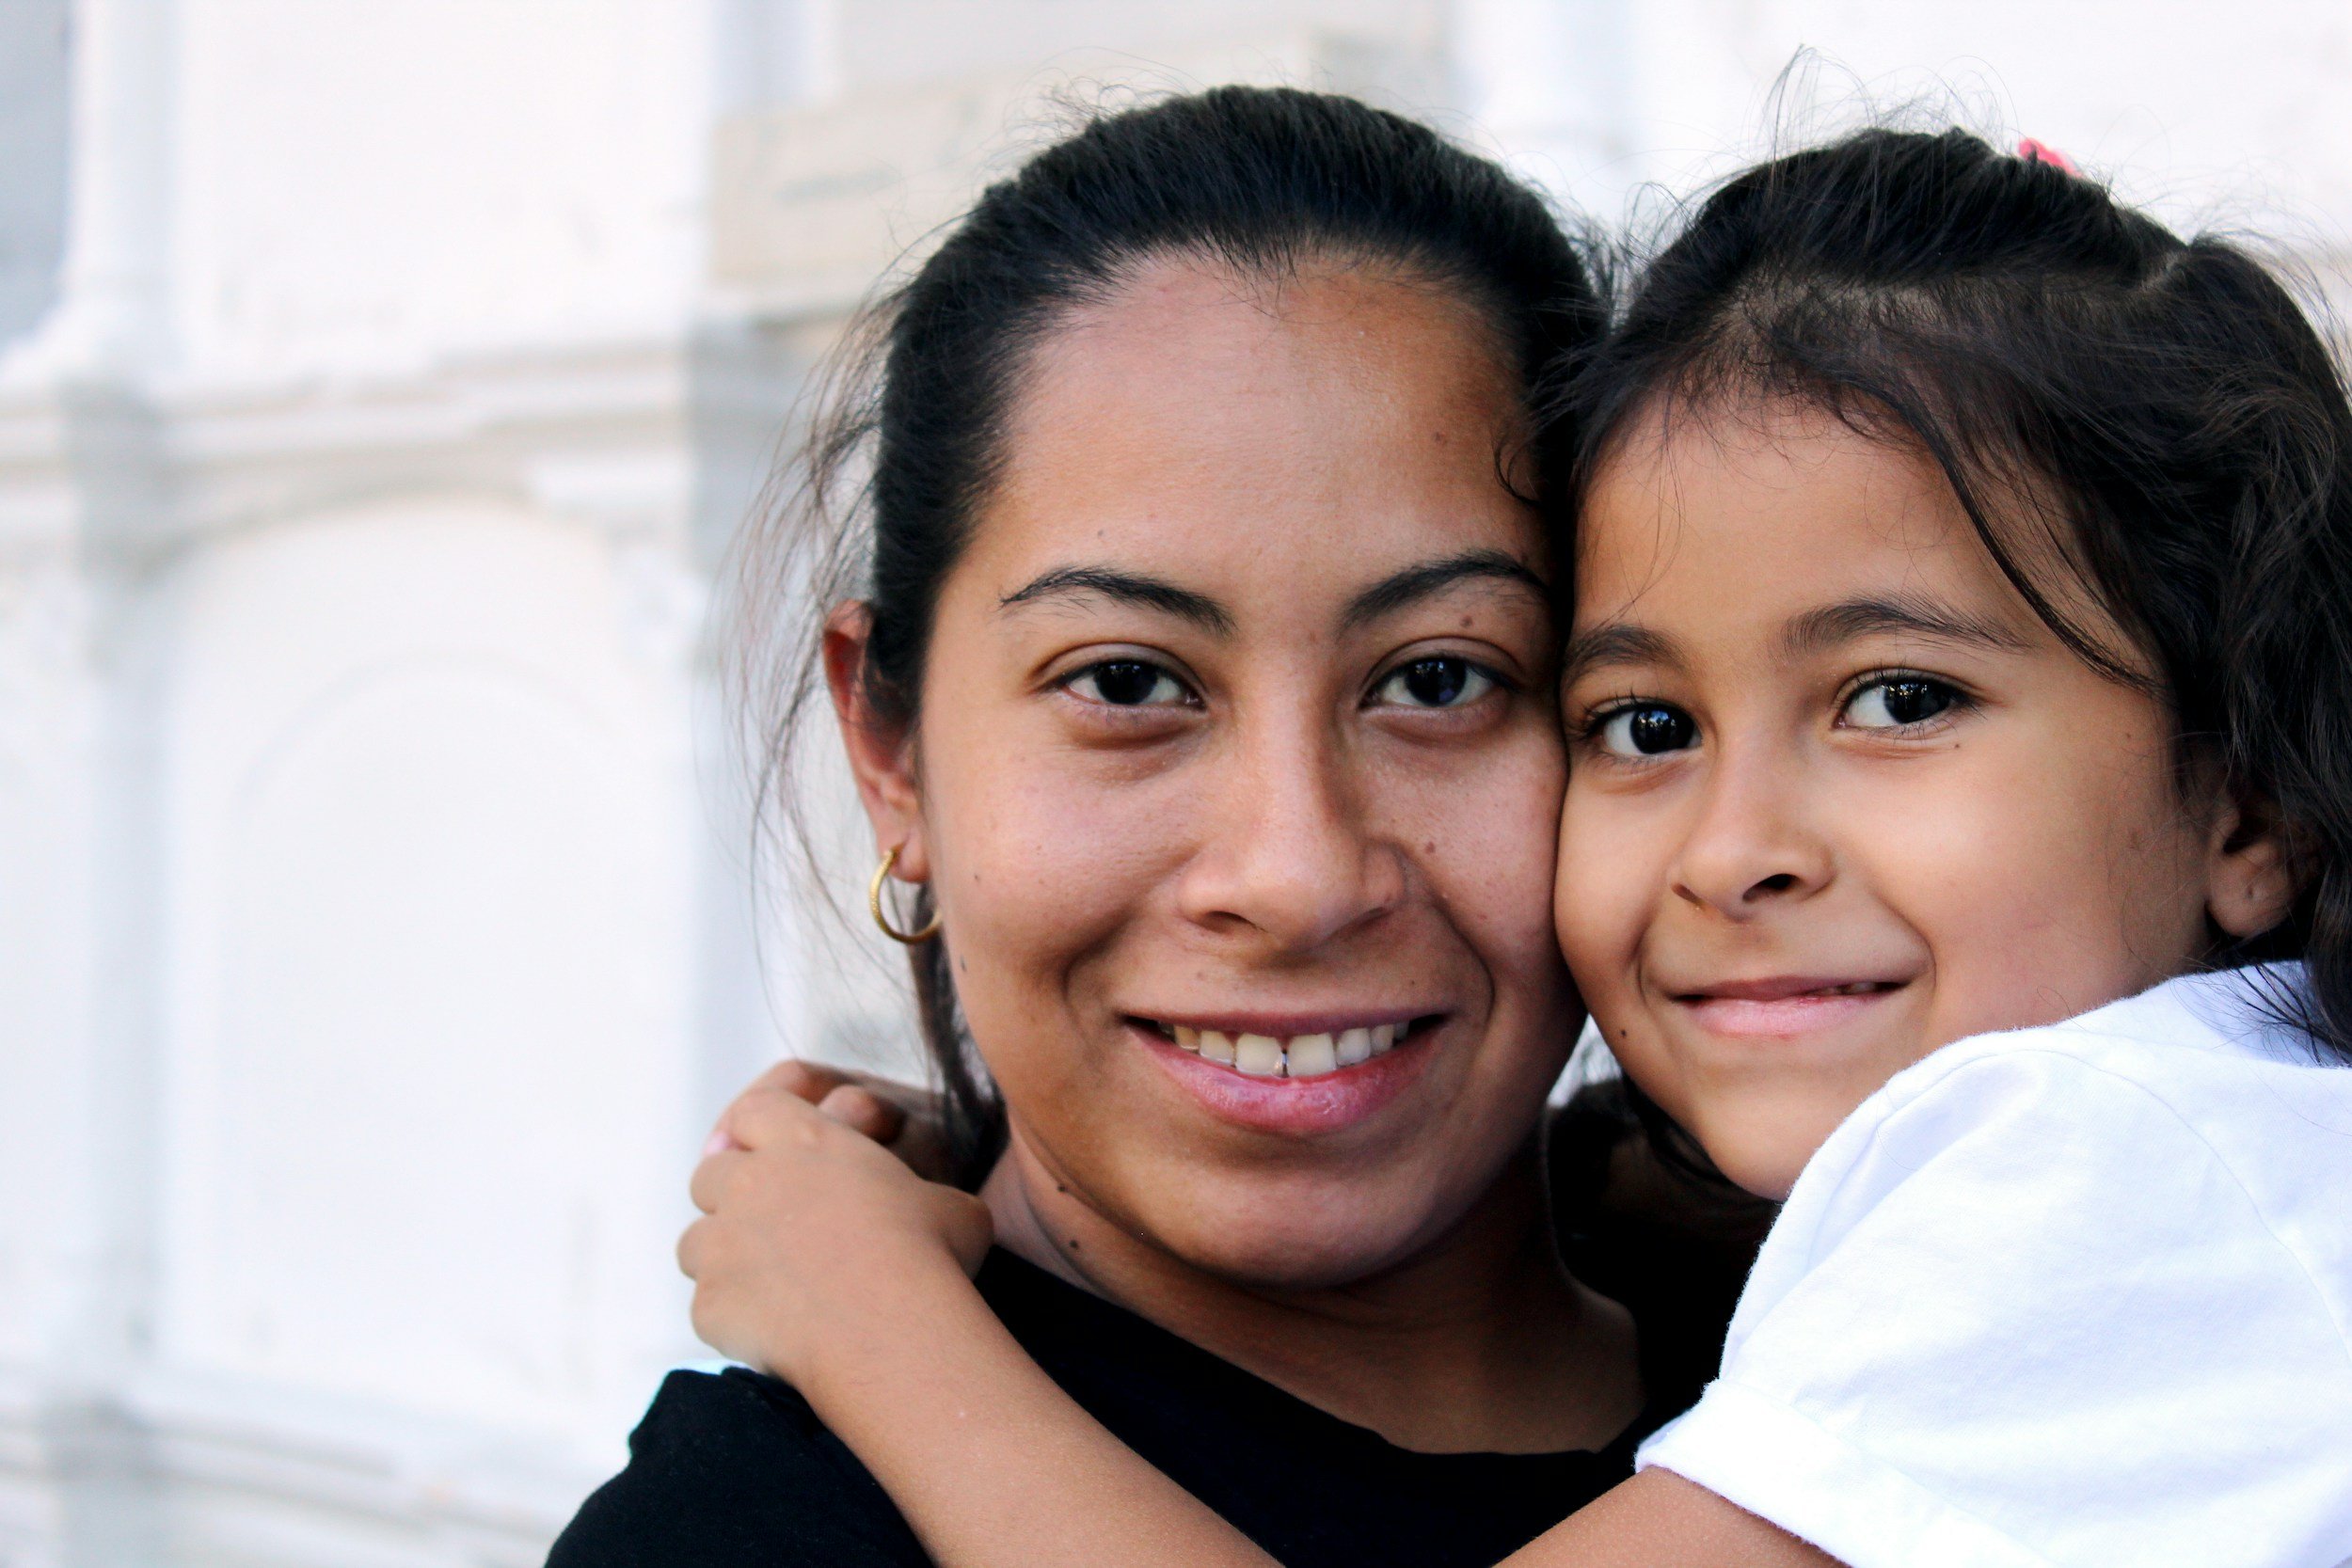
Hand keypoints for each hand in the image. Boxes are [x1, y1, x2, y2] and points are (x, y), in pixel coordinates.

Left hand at [680, 1075, 992, 1386]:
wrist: (892, 1331)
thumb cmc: (930, 1256)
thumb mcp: (949, 1204)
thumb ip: (920, 1194)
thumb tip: (934, 1214)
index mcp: (806, 1142)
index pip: (756, 1110)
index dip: (758, 1130)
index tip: (773, 1156)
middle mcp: (751, 1183)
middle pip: (711, 1173)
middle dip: (732, 1196)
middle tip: (771, 1226)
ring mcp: (722, 1244)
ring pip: (695, 1240)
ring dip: (723, 1256)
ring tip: (768, 1284)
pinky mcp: (710, 1303)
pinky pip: (707, 1305)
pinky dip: (733, 1315)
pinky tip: (774, 1332)